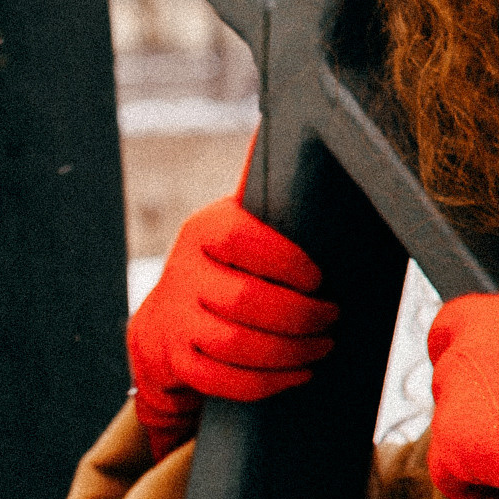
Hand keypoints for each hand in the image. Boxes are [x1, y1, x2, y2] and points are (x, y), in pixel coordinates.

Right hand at [127, 190, 336, 455]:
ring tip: (324, 345)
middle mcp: (184, 272)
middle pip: (247, 301)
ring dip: (291, 351)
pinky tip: (299, 373)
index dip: (287, 262)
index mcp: (207, 230)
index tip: (320, 276)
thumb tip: (286, 118)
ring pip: (236, 344)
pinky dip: (268, 381)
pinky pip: (223, 380)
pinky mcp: (175, 362)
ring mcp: (176, 321)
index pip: (244, 240)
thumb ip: (264, 185)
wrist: (164, 325)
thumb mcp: (242, 223)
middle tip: (333, 318)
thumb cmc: (228, 267)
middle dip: (301, 315)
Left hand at [426, 252, 498, 498]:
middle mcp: (454, 359)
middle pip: (450, 381)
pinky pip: (451, 476)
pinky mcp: (448, 454)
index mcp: (476, 318)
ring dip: (485, 445)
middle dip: (483, 401)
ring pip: (453, 430)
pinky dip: (481, 488)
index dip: (470, 348)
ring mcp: (448, 407)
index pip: (447, 326)